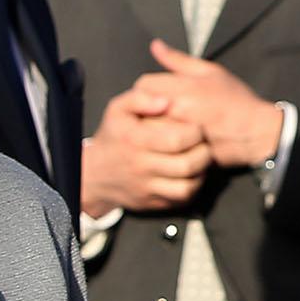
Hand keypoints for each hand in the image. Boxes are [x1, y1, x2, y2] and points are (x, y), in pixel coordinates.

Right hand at [81, 89, 210, 214]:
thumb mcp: (118, 110)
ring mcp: (147, 188)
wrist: (95, 174)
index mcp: (135, 140)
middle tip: (204, 143)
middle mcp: (141, 166)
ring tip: (201, 158)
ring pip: (187, 187)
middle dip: (204, 152)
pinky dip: (194, 186)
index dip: (195, 132)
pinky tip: (192, 173)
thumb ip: (139, 98)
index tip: (196, 127)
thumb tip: (166, 101)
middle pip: (187, 165)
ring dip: (201, 172)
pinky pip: (182, 199)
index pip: (177, 140)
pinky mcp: (153, 202)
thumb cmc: (114, 136)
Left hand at [136, 41, 283, 168]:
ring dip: (151, 126)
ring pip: (147, 129)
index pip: (143, 85)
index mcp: (183, 87)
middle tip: (161, 111)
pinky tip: (171, 141)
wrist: (257, 133)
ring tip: (165, 126)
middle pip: (141, 109)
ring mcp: (179, 134)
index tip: (158, 93)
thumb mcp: (211, 72)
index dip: (148, 88)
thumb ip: (179, 60)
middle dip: (146, 109)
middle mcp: (178, 110)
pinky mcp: (182, 153)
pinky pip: (159, 148)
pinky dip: (160, 144)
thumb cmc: (236, 100)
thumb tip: (155, 46)